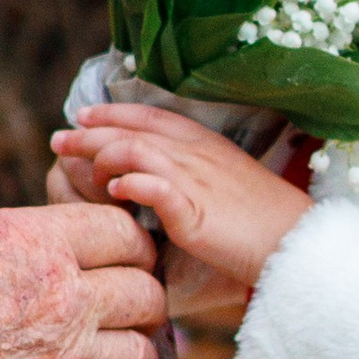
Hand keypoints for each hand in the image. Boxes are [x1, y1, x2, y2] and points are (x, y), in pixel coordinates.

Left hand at [52, 103, 309, 288]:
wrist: (298, 245)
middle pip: (134, 131)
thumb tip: (157, 181)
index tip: (83, 116)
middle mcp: (198, 154)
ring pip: (137, 151)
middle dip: (91, 133)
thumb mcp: (226, 186)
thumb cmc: (264, 223)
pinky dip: (132, 184)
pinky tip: (115, 190)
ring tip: (81, 167)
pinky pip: (156, 188)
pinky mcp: (196, 213)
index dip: (113, 113)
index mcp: (206, 144)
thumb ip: (192, 177)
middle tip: (59, 139)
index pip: (150, 117)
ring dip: (103, 156)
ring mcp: (197, 181)